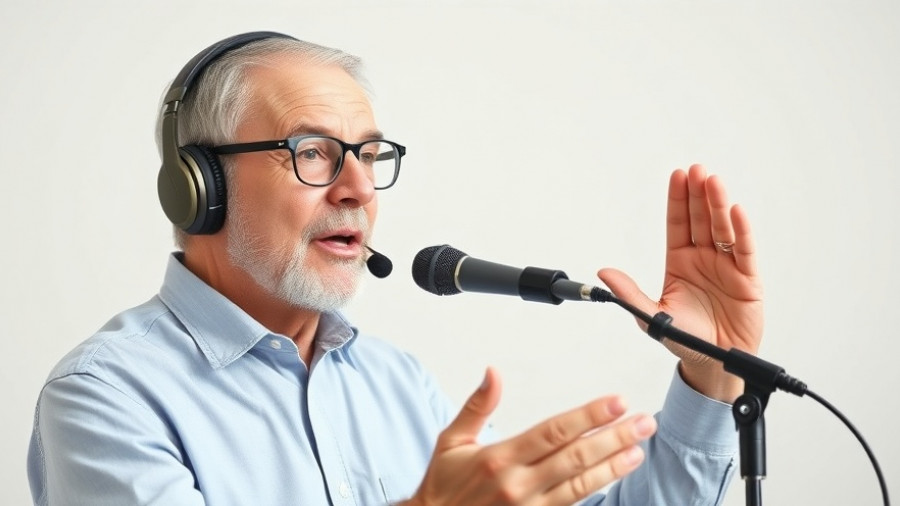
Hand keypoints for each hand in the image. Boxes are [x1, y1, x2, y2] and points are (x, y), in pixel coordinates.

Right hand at [402, 368, 656, 504]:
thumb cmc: (443, 485)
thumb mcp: (451, 441)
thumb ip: (477, 406)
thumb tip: (493, 372)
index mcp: (499, 457)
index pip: (554, 431)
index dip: (588, 417)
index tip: (616, 402)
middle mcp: (518, 484)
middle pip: (576, 457)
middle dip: (614, 437)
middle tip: (643, 422)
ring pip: (580, 484)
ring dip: (613, 466)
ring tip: (638, 448)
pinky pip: (571, 503)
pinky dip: (595, 489)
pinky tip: (614, 474)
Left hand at [598, 164, 762, 401]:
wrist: (713, 363)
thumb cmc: (683, 339)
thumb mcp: (651, 316)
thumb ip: (629, 293)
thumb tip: (603, 273)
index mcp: (680, 262)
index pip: (678, 224)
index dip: (678, 200)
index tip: (677, 176)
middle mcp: (703, 259)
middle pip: (701, 220)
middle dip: (698, 194)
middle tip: (697, 170)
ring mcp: (726, 266)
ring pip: (723, 229)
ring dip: (718, 204)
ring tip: (713, 181)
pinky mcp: (747, 279)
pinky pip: (744, 251)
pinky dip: (741, 230)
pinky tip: (736, 211)